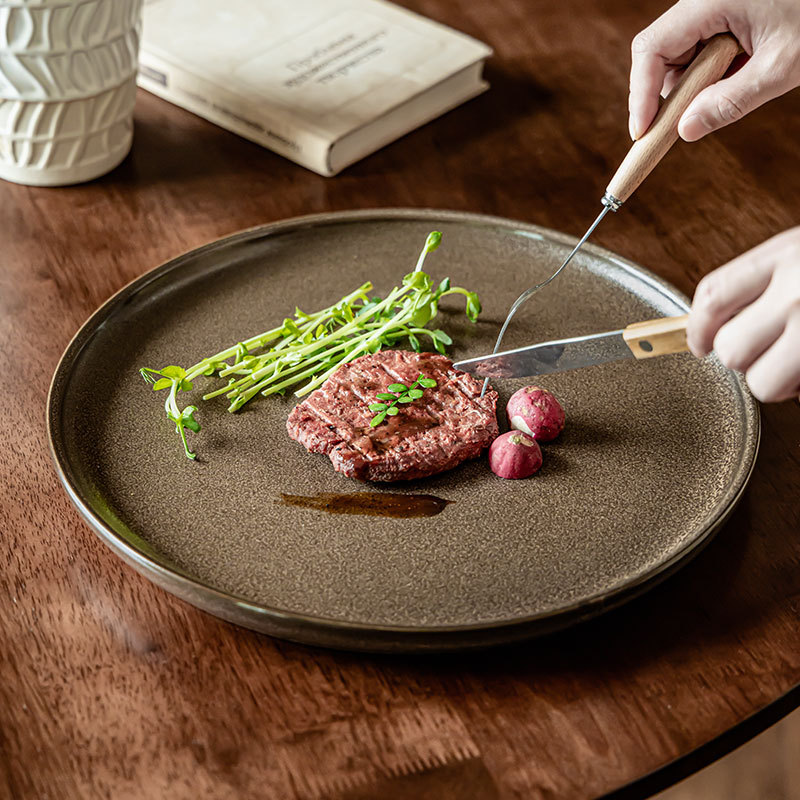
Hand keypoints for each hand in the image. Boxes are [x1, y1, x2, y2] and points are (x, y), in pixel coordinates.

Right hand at [629, 0, 799, 140]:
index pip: (652, 49)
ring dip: (694, 84)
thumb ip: (731, 102)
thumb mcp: (780, 66)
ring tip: (738, 83)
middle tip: (687, 122)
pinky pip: (697, 52)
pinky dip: (709, 74)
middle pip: (659, 55)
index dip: (641, 94)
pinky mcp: (719, 17)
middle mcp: (702, 1)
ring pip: (677, 57)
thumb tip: (686, 131)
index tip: (643, 131)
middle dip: (670, 93)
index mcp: (711, 1)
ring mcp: (709, 8)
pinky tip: (739, 71)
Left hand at [688, 228, 799, 401]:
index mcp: (785, 256)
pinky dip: (799, 386)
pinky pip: (798, 392)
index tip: (695, 343)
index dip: (696, 328)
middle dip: (740, 355)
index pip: (712, 295)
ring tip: (794, 360)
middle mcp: (796, 293)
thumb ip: (765, 278)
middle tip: (762, 348)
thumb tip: (719, 319)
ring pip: (761, 382)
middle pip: (729, 348)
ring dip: (774, 379)